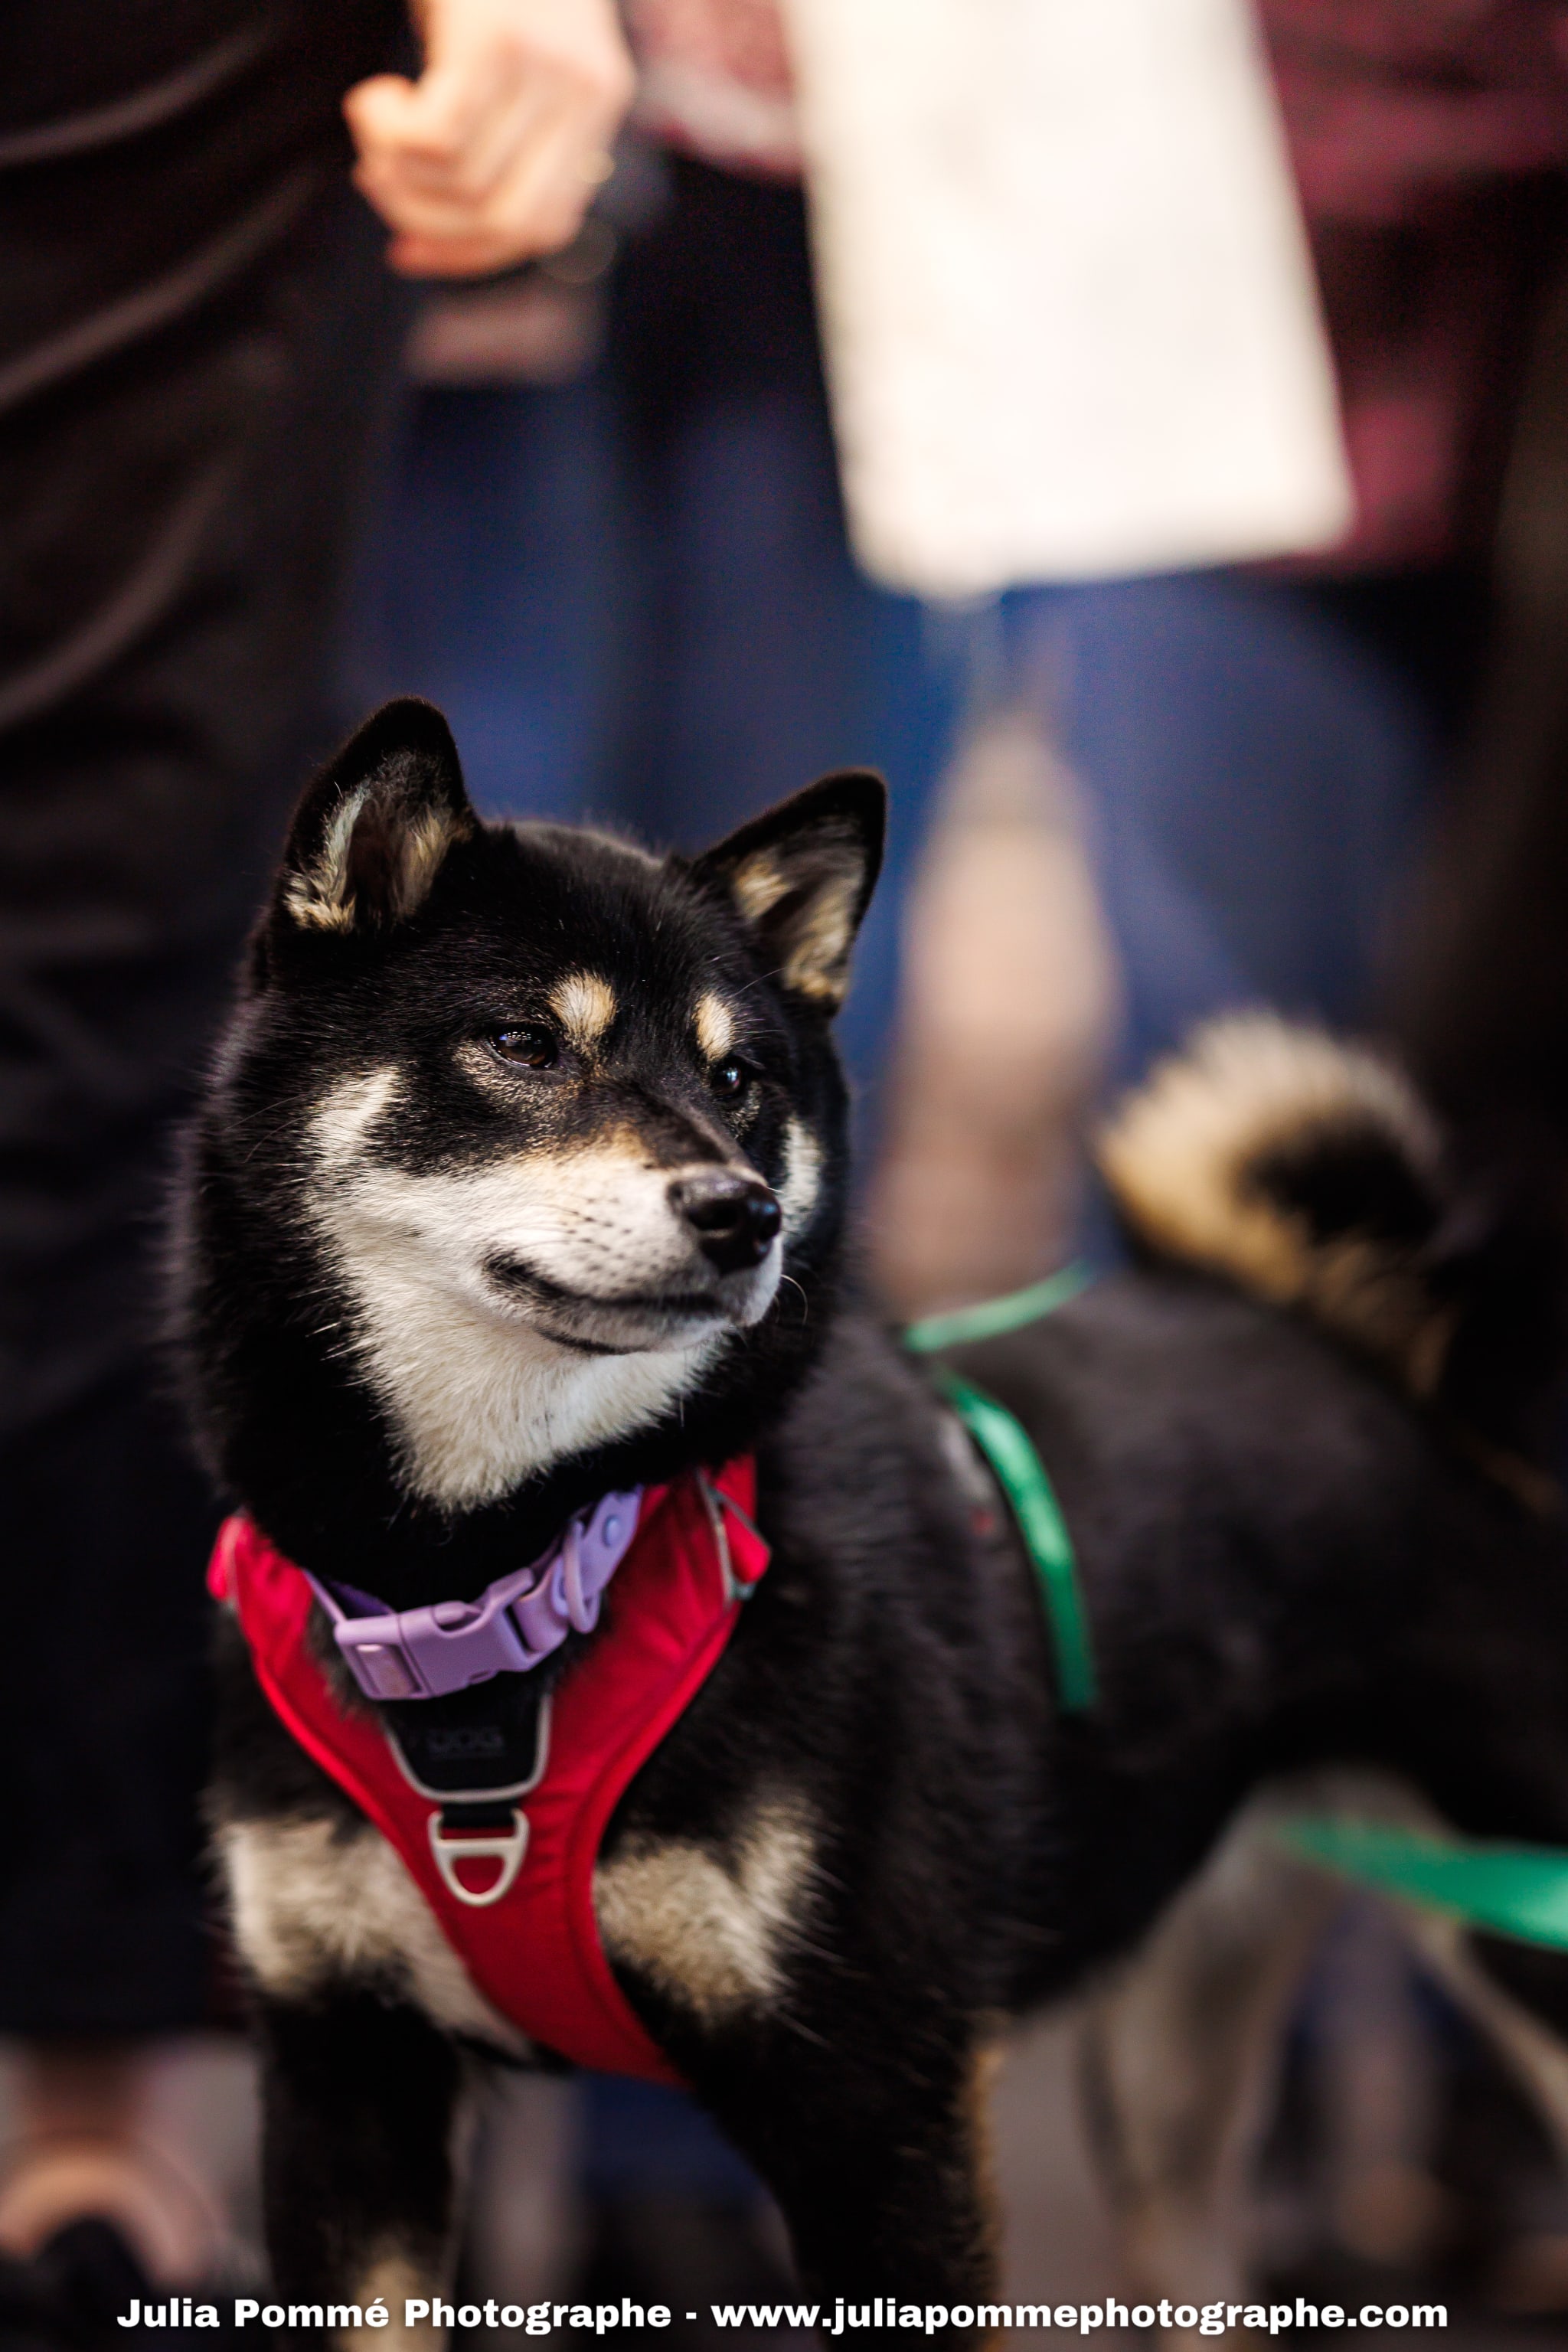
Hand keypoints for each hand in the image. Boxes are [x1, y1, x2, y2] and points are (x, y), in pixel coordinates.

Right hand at [345, 0, 635, 278]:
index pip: (543, 230)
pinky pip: (439, 143)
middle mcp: (587, 92)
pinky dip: (390, 135)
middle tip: (376, 176)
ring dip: (395, 174)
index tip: (407, 249)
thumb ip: (501, 120)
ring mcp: (548, 67)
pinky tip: (376, 93)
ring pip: (465, 188)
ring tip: (373, 120)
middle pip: (504, 222)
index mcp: (599, 104)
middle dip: (426, 225)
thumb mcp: (507, 46)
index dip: (470, 257)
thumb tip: (435, 222)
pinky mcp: (499, 41)